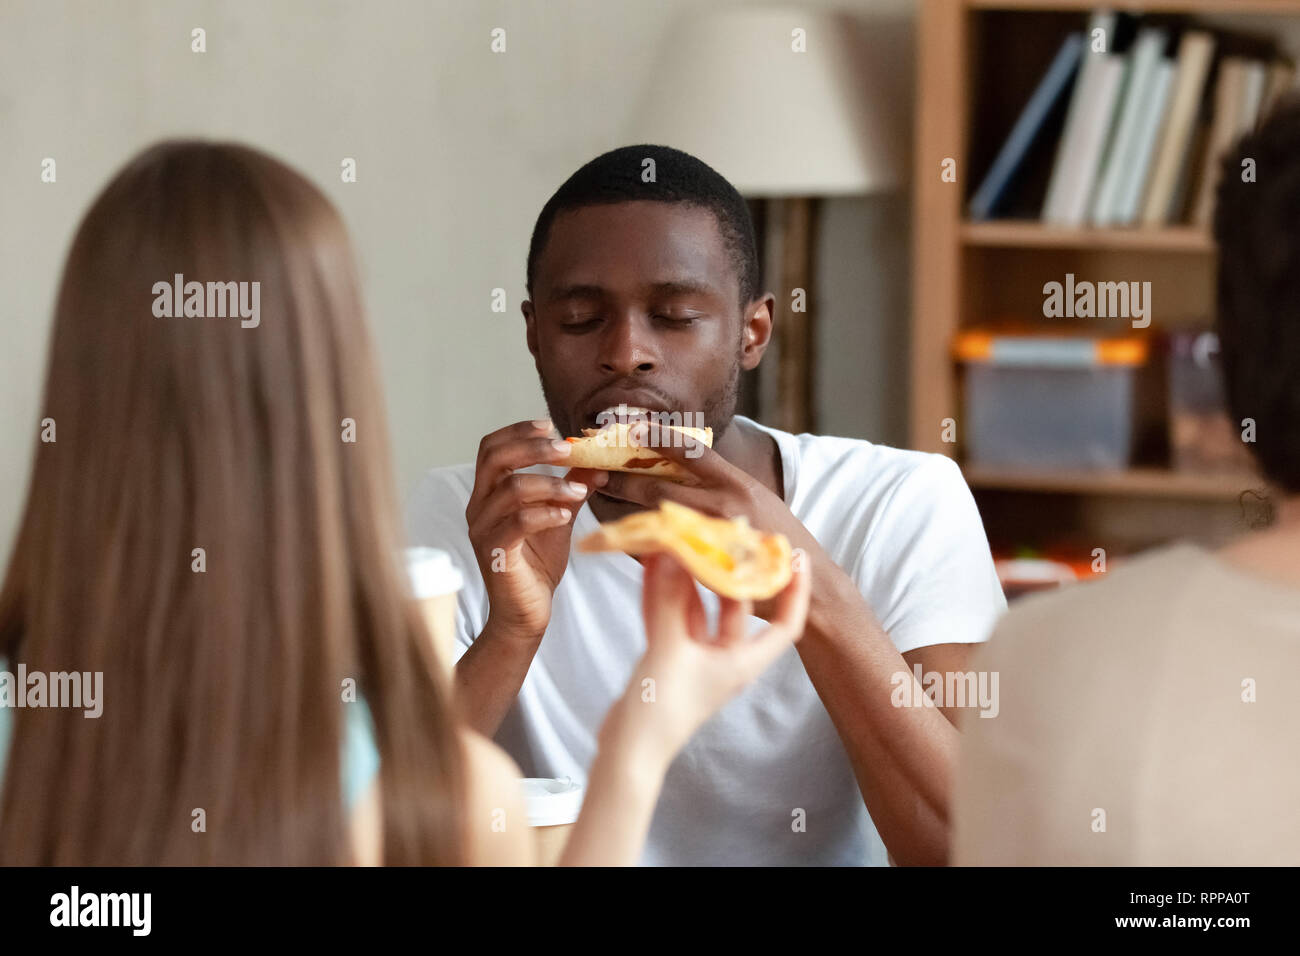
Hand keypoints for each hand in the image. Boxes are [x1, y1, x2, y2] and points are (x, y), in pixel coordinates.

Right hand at [465, 420, 606, 642]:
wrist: (527, 612)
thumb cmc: (538, 563)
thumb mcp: (559, 516)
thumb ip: (572, 487)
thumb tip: (598, 461)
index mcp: (488, 493)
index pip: (491, 448)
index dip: (518, 431)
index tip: (551, 426)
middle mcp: (478, 507)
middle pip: (494, 458)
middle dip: (532, 447)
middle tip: (566, 449)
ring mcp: (482, 530)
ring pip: (510, 489)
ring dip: (550, 484)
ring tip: (579, 492)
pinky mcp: (495, 553)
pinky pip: (516, 523)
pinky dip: (545, 513)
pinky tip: (566, 514)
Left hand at [599, 422, 823, 619]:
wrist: (812, 589)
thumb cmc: (779, 543)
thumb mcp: (757, 501)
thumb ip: (723, 488)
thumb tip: (686, 472)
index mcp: (738, 484)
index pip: (693, 452)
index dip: (658, 437)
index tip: (630, 428)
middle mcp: (727, 506)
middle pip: (662, 487)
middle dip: (625, 479)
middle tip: (598, 472)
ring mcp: (715, 539)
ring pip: (657, 520)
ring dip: (626, 512)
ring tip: (600, 502)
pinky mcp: (708, 568)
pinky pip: (666, 554)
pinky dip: (643, 546)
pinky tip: (623, 541)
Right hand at [626, 551, 810, 760]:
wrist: (628, 750)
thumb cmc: (661, 710)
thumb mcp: (669, 649)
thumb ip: (670, 600)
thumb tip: (672, 555)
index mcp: (742, 662)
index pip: (786, 625)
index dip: (795, 592)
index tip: (796, 557)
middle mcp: (724, 658)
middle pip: (736, 606)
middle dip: (728, 571)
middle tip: (725, 534)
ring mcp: (696, 658)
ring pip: (699, 608)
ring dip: (688, 578)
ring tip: (682, 541)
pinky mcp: (669, 659)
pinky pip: (671, 618)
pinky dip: (663, 594)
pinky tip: (652, 566)